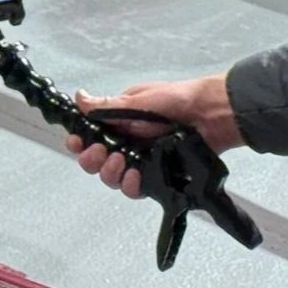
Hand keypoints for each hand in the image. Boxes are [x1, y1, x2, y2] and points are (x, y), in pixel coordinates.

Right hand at [65, 74, 242, 199]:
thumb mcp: (137, 101)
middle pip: (97, 161)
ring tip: (120, 163)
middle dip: (92, 160)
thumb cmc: (174, 101)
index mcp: (118, 121)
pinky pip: (138, 189)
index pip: (90, 135)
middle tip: (101, 153)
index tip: (77, 144)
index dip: (79, 142)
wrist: (209, 115)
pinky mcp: (158, 177)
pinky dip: (132, 186)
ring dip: (110, 174)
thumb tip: (78, 98)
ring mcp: (142, 161)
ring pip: (114, 178)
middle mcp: (127, 142)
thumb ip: (107, 106)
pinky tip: (135, 178)